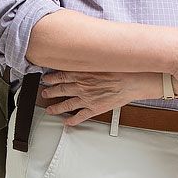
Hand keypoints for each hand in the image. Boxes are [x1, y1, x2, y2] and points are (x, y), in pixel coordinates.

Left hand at [37, 70, 159, 124]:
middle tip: (45, 93)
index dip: (51, 78)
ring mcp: (86, 99)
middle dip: (50, 92)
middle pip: (60, 90)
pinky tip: (67, 122)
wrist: (132, 81)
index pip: (60, 76)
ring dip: (56, 108)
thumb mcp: (100, 60)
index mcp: (81, 74)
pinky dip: (72, 121)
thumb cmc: (120, 70)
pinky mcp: (94, 109)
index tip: (46, 79)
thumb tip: (82, 55)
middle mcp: (81, 87)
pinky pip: (80, 117)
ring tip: (50, 110)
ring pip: (66, 105)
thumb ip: (89, 61)